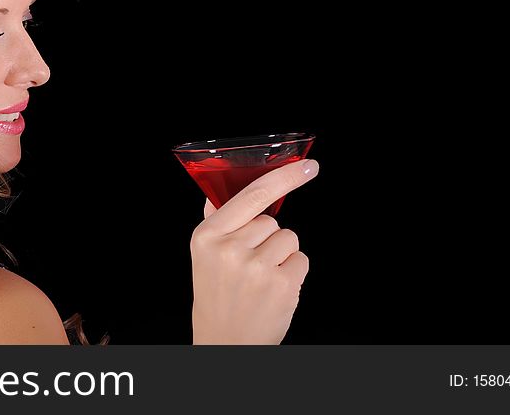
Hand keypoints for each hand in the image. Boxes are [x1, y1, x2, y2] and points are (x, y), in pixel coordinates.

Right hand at [191, 159, 317, 343]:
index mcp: (207, 235)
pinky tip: (273, 288)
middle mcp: (230, 249)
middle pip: (272, 220)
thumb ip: (216, 221)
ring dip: (282, 254)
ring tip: (261, 276)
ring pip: (289, 239)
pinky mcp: (281, 285)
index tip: (306, 166)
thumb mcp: (203, 256)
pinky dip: (292, 272)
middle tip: (250, 263)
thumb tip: (215, 190)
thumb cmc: (216, 295)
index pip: (252, 195)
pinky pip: (301, 260)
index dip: (282, 177)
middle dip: (268, 237)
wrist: (225, 342)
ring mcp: (257, 268)